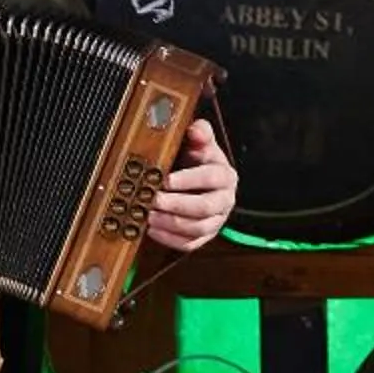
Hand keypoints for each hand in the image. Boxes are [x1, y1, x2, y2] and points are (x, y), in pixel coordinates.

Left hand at [147, 118, 236, 251]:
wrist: (197, 182)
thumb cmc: (196, 162)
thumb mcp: (199, 144)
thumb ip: (199, 134)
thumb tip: (196, 129)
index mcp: (225, 176)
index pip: (211, 178)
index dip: (189, 180)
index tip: (165, 180)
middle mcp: (224, 200)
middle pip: (204, 207)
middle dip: (177, 205)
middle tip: (153, 199)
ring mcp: (216, 221)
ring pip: (197, 228)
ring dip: (170, 223)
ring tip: (148, 215)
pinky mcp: (204, 236)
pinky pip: (189, 243)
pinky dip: (169, 239)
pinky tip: (151, 230)